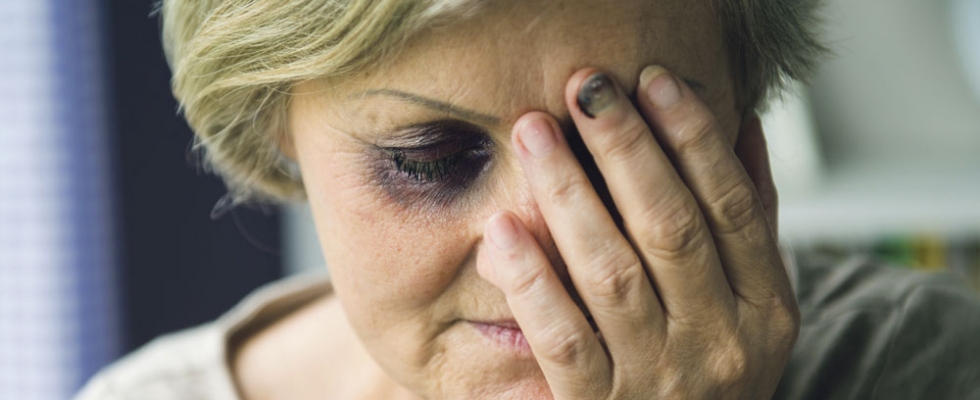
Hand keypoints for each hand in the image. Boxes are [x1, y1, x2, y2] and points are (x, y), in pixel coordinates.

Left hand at [478, 65, 797, 398]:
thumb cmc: (714, 372)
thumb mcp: (753, 309)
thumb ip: (749, 227)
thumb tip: (743, 127)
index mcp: (765, 310)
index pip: (733, 207)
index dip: (694, 139)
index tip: (653, 83)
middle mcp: (719, 343)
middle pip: (670, 228)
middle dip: (625, 150)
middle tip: (584, 90)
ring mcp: (660, 379)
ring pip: (612, 274)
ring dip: (570, 195)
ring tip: (534, 135)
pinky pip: (562, 340)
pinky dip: (532, 284)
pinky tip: (503, 234)